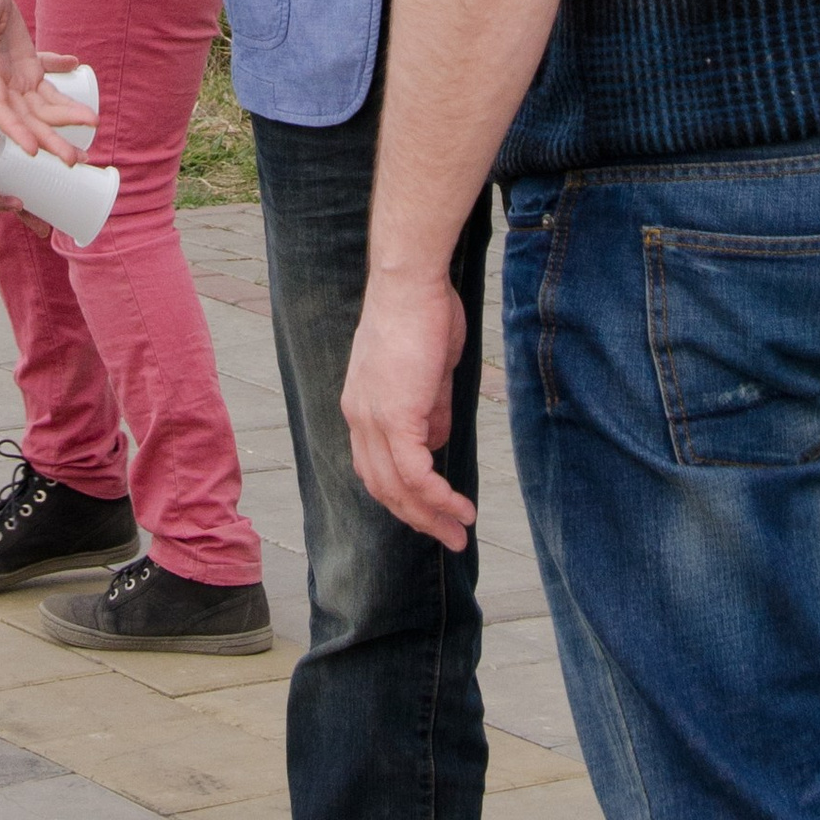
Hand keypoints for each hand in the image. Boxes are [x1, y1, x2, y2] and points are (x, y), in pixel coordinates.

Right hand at [0, 0, 87, 159]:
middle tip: (73, 160)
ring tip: (89, 145)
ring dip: (64, 128)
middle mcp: (1, 84)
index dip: (15, 130)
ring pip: (41, 112)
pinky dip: (68, 105)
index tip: (33, 149)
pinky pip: (50, 94)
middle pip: (26, 120)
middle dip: (49, 141)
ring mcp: (16, 80)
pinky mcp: (29, 72)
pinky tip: (87, 115)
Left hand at [342, 268, 473, 547]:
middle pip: (382, 487)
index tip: (431, 511)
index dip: (401, 495)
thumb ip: (429, 409)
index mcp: (361, 405)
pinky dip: (438, 498)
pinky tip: (459, 509)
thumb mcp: (428, 371)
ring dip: (430, 517)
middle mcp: (359, 418)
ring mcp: (373, 419)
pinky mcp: (396, 417)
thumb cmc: (424, 312)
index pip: (374, 466)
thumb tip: (435, 443)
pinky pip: (416, 474)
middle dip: (417, 518)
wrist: (411, 282)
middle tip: (450, 536)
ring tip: (459, 533)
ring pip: (397, 489)